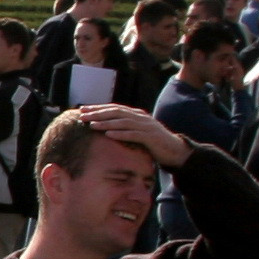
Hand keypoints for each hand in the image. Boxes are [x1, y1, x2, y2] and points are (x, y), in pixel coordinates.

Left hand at [76, 104, 191, 167]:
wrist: (175, 151)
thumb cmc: (152, 143)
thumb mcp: (137, 132)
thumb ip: (124, 127)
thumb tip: (103, 126)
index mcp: (136, 114)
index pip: (114, 108)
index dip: (98, 108)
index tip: (82, 109)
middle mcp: (141, 117)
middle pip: (116, 112)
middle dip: (98, 113)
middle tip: (82, 115)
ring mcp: (147, 126)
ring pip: (123, 122)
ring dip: (106, 123)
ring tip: (92, 125)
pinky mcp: (151, 138)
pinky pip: (134, 134)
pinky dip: (121, 134)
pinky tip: (109, 135)